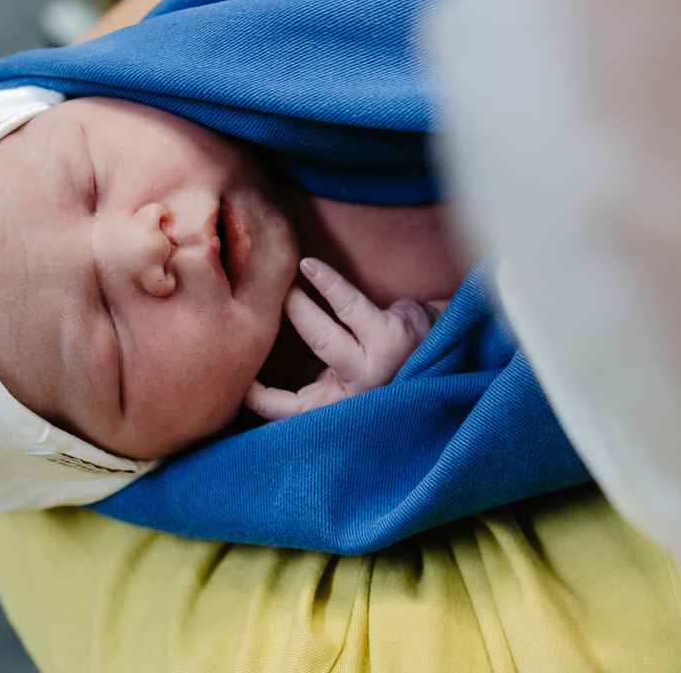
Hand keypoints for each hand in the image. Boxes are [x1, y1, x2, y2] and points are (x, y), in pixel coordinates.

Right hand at [245, 258, 442, 418]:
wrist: (444, 340)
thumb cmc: (385, 358)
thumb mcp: (348, 379)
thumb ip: (317, 382)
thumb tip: (259, 359)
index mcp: (341, 406)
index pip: (288, 414)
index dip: (256, 399)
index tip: (235, 378)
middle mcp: (360, 394)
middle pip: (301, 378)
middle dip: (270, 350)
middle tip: (256, 310)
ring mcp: (378, 367)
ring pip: (323, 335)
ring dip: (298, 307)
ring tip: (284, 282)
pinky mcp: (391, 335)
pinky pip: (348, 303)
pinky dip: (326, 282)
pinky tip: (310, 267)